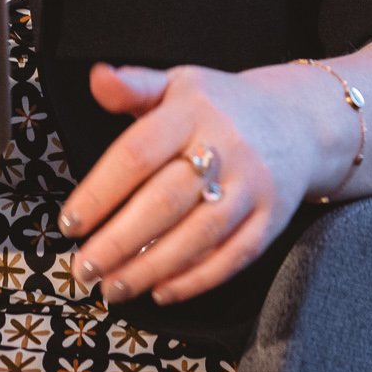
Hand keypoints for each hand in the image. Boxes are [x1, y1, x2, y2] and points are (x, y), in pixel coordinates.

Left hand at [59, 61, 346, 306]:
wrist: (301, 121)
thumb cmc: (222, 108)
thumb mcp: (178, 85)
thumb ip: (134, 87)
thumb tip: (97, 78)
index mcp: (193, 110)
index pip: (138, 154)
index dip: (100, 192)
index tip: (69, 223)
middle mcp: (226, 146)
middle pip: (165, 202)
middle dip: (118, 241)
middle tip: (84, 268)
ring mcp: (253, 185)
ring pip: (198, 236)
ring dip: (150, 268)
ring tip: (112, 288)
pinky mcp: (273, 218)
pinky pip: (233, 256)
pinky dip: (195, 280)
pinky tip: (160, 292)